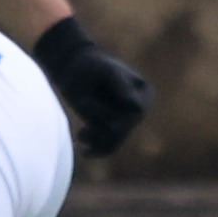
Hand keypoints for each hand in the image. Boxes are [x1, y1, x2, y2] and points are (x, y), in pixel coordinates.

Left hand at [31, 17, 152, 156]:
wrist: (74, 69)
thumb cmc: (91, 65)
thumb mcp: (106, 71)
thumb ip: (120, 85)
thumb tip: (136, 107)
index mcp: (144, 92)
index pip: (135, 114)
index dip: (118, 118)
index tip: (90, 106)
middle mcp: (137, 109)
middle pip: (124, 130)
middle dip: (103, 129)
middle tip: (83, 125)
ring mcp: (124, 120)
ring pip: (115, 142)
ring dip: (97, 141)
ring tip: (82, 134)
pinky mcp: (109, 128)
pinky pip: (108, 147)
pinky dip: (97, 150)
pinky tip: (84, 151)